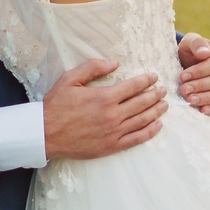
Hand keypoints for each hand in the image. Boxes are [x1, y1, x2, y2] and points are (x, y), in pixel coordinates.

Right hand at [43, 59, 163, 159]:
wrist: (45, 134)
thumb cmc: (56, 106)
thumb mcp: (69, 79)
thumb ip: (93, 68)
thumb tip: (114, 63)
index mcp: (104, 97)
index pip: (134, 86)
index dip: (147, 80)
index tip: (154, 76)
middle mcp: (113, 115)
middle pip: (142, 102)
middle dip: (156, 94)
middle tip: (163, 90)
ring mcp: (114, 132)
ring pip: (143, 120)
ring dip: (156, 111)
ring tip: (165, 105)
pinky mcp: (111, 146)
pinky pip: (137, 138)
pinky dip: (150, 131)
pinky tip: (158, 125)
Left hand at [175, 34, 209, 116]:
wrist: (193, 64)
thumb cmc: (193, 52)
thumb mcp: (191, 42)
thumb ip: (197, 42)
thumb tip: (204, 53)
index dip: (199, 72)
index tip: (182, 76)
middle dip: (200, 86)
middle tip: (183, 90)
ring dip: (206, 98)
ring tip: (189, 100)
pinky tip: (203, 110)